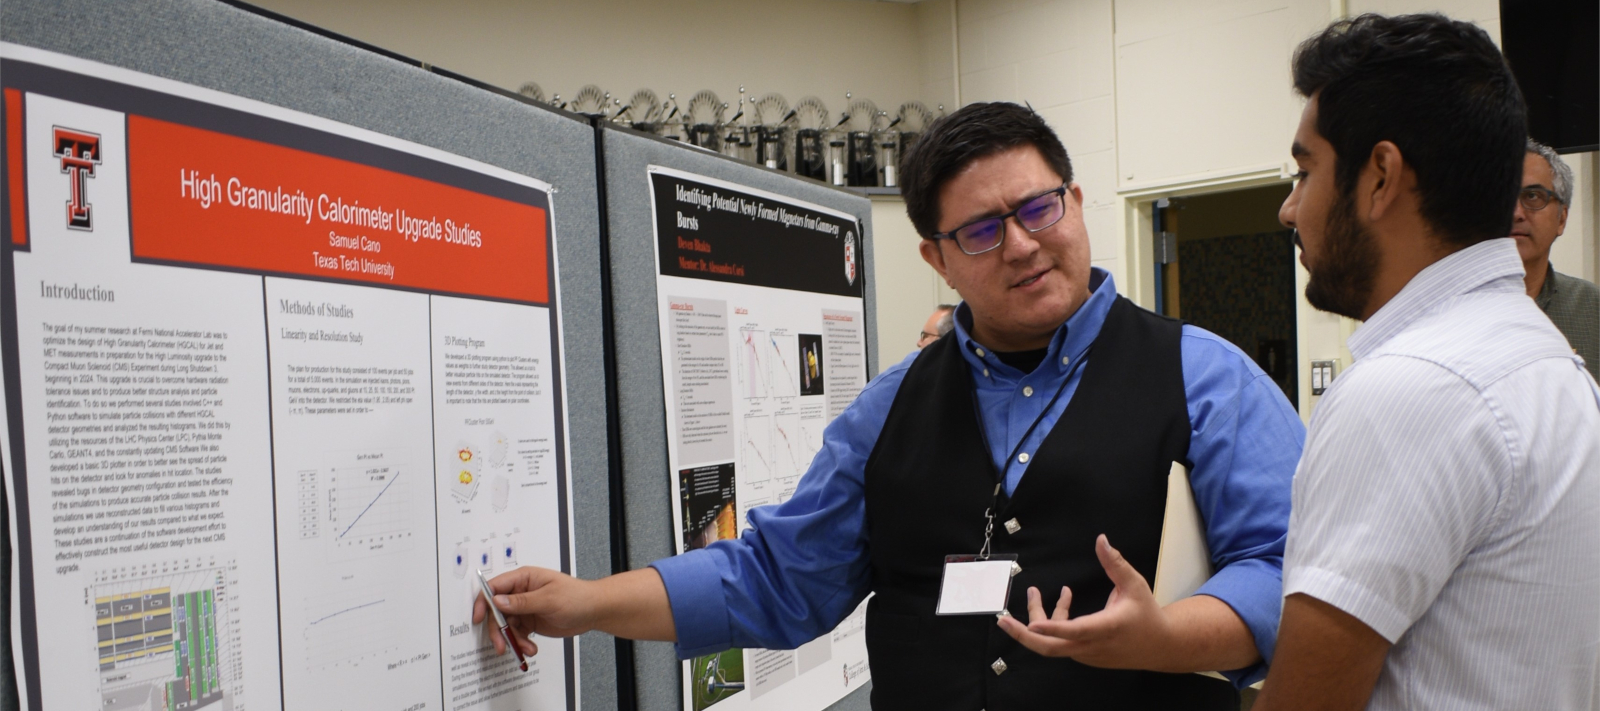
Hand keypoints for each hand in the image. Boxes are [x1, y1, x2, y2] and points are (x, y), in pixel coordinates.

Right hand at [472, 566, 597, 656]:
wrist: (593, 611)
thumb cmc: (577, 596)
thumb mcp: (549, 599)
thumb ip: (522, 602)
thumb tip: (497, 601)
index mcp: (524, 578)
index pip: (495, 587)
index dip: (483, 602)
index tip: (477, 618)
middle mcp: (521, 592)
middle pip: (496, 611)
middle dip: (498, 630)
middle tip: (502, 645)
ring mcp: (525, 608)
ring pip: (506, 625)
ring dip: (513, 640)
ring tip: (526, 649)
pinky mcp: (529, 621)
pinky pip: (517, 634)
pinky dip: (521, 643)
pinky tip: (531, 648)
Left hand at [996, 534, 1176, 669]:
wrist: (1159, 646)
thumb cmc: (1146, 614)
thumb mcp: (1134, 584)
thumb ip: (1115, 563)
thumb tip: (1101, 540)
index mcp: (1106, 628)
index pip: (1074, 631)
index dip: (1053, 627)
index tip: (1032, 625)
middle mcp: (1092, 646)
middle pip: (1050, 648)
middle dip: (1022, 636)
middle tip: (1002, 621)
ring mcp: (1086, 654)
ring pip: (1052, 642)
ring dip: (1039, 618)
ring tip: (1034, 592)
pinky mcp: (1084, 655)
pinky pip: (1061, 641)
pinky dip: (1054, 623)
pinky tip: (1062, 600)